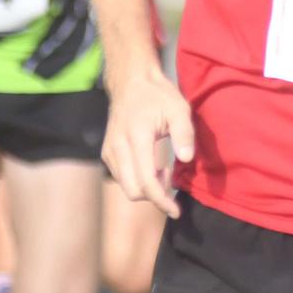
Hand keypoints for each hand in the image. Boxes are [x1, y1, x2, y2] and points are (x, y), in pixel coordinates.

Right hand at [102, 69, 194, 218]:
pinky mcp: (107, 152)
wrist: (130, 82)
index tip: (176, 211)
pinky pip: (121, 177)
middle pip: (133, 190)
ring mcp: (109, 150)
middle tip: (172, 183)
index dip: (161, 201)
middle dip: (154, 196)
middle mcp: (118, 146)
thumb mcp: (178, 108)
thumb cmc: (158, 95)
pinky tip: (150, 165)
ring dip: (145, 188)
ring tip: (163, 170)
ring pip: (126, 186)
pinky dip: (136, 179)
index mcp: (137, 136)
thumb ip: (184, 134)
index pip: (146, 181)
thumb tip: (186, 160)